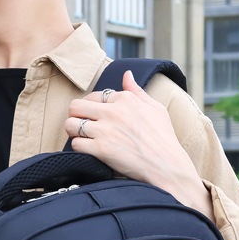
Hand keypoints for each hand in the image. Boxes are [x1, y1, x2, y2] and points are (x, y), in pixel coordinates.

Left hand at [65, 69, 214, 218]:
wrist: (168, 165)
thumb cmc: (164, 138)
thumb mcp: (156, 108)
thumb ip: (137, 91)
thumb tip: (126, 74)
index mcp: (125, 99)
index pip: (95, 95)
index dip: (92, 106)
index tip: (94, 116)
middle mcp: (113, 112)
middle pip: (75, 106)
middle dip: (76, 115)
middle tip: (81, 124)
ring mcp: (105, 130)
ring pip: (71, 124)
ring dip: (73, 132)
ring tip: (82, 137)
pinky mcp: (101, 149)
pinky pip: (76, 144)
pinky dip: (79, 148)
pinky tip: (89, 150)